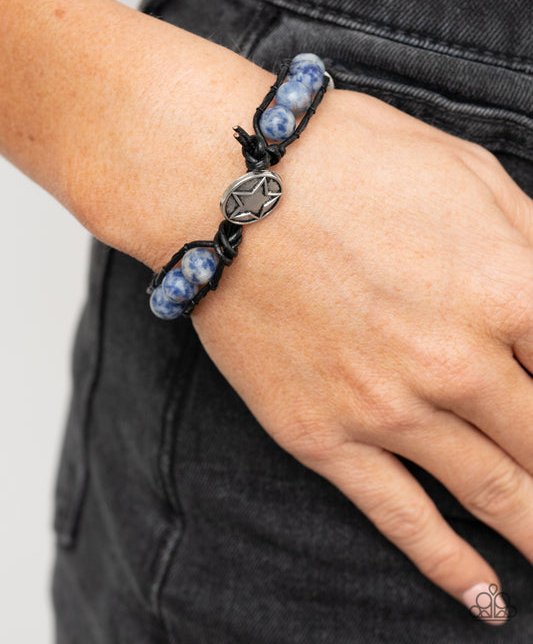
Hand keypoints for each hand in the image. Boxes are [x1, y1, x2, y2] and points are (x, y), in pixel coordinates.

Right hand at [190, 87, 532, 618]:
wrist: (223, 182)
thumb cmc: (348, 158)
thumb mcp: (468, 172)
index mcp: (508, 287)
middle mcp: (459, 362)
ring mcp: (389, 407)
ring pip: (494, 493)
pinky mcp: (324, 435)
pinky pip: (402, 517)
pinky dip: (452, 566)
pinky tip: (488, 597)